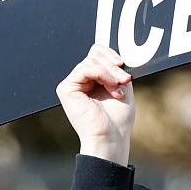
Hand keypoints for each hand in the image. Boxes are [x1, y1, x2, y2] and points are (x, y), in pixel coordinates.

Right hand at [56, 44, 134, 165]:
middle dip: (113, 64)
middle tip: (124, 79)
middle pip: (94, 54)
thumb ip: (115, 68)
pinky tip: (111, 87)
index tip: (124, 64)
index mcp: (91, 80)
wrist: (111, 138)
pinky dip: (102, 74)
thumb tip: (115, 52)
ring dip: (110, 73)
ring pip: (91, 61)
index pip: (96, 54)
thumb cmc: (117, 119)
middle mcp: (79, 81)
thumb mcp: (121, 86)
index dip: (110, 55)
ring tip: (118, 88)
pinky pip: (85, 68)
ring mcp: (71, 84)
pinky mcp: (66, 89)